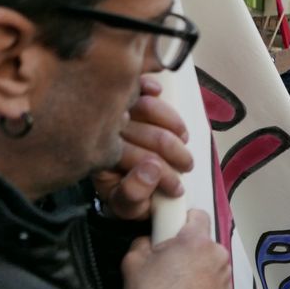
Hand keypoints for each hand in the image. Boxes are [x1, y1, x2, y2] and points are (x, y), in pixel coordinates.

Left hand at [93, 77, 192, 219]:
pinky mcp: (123, 97)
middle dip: (175, 153)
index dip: (163, 175)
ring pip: (146, 107)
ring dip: (173, 124)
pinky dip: (149, 85)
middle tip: (186, 165)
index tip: (178, 188)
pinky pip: (135, 83)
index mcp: (103, 160)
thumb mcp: (126, 206)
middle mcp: (105, 133)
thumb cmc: (127, 190)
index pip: (136, 159)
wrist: (122, 178)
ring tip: (183, 139)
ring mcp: (115, 112)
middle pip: (148, 134)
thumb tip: (150, 169)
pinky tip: (157, 92)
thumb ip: (133, 195)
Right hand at [121, 209, 230, 288]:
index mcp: (197, 239)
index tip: (170, 232)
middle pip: (203, 240)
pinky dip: (203, 283)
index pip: (198, 214)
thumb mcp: (133, 262)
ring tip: (176, 283)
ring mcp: (225, 274)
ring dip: (197, 265)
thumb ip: (142, 242)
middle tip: (167, 262)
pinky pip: (213, 279)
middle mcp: (217, 253)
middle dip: (188, 247)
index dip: (183, 220)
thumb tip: (150, 241)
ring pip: (209, 260)